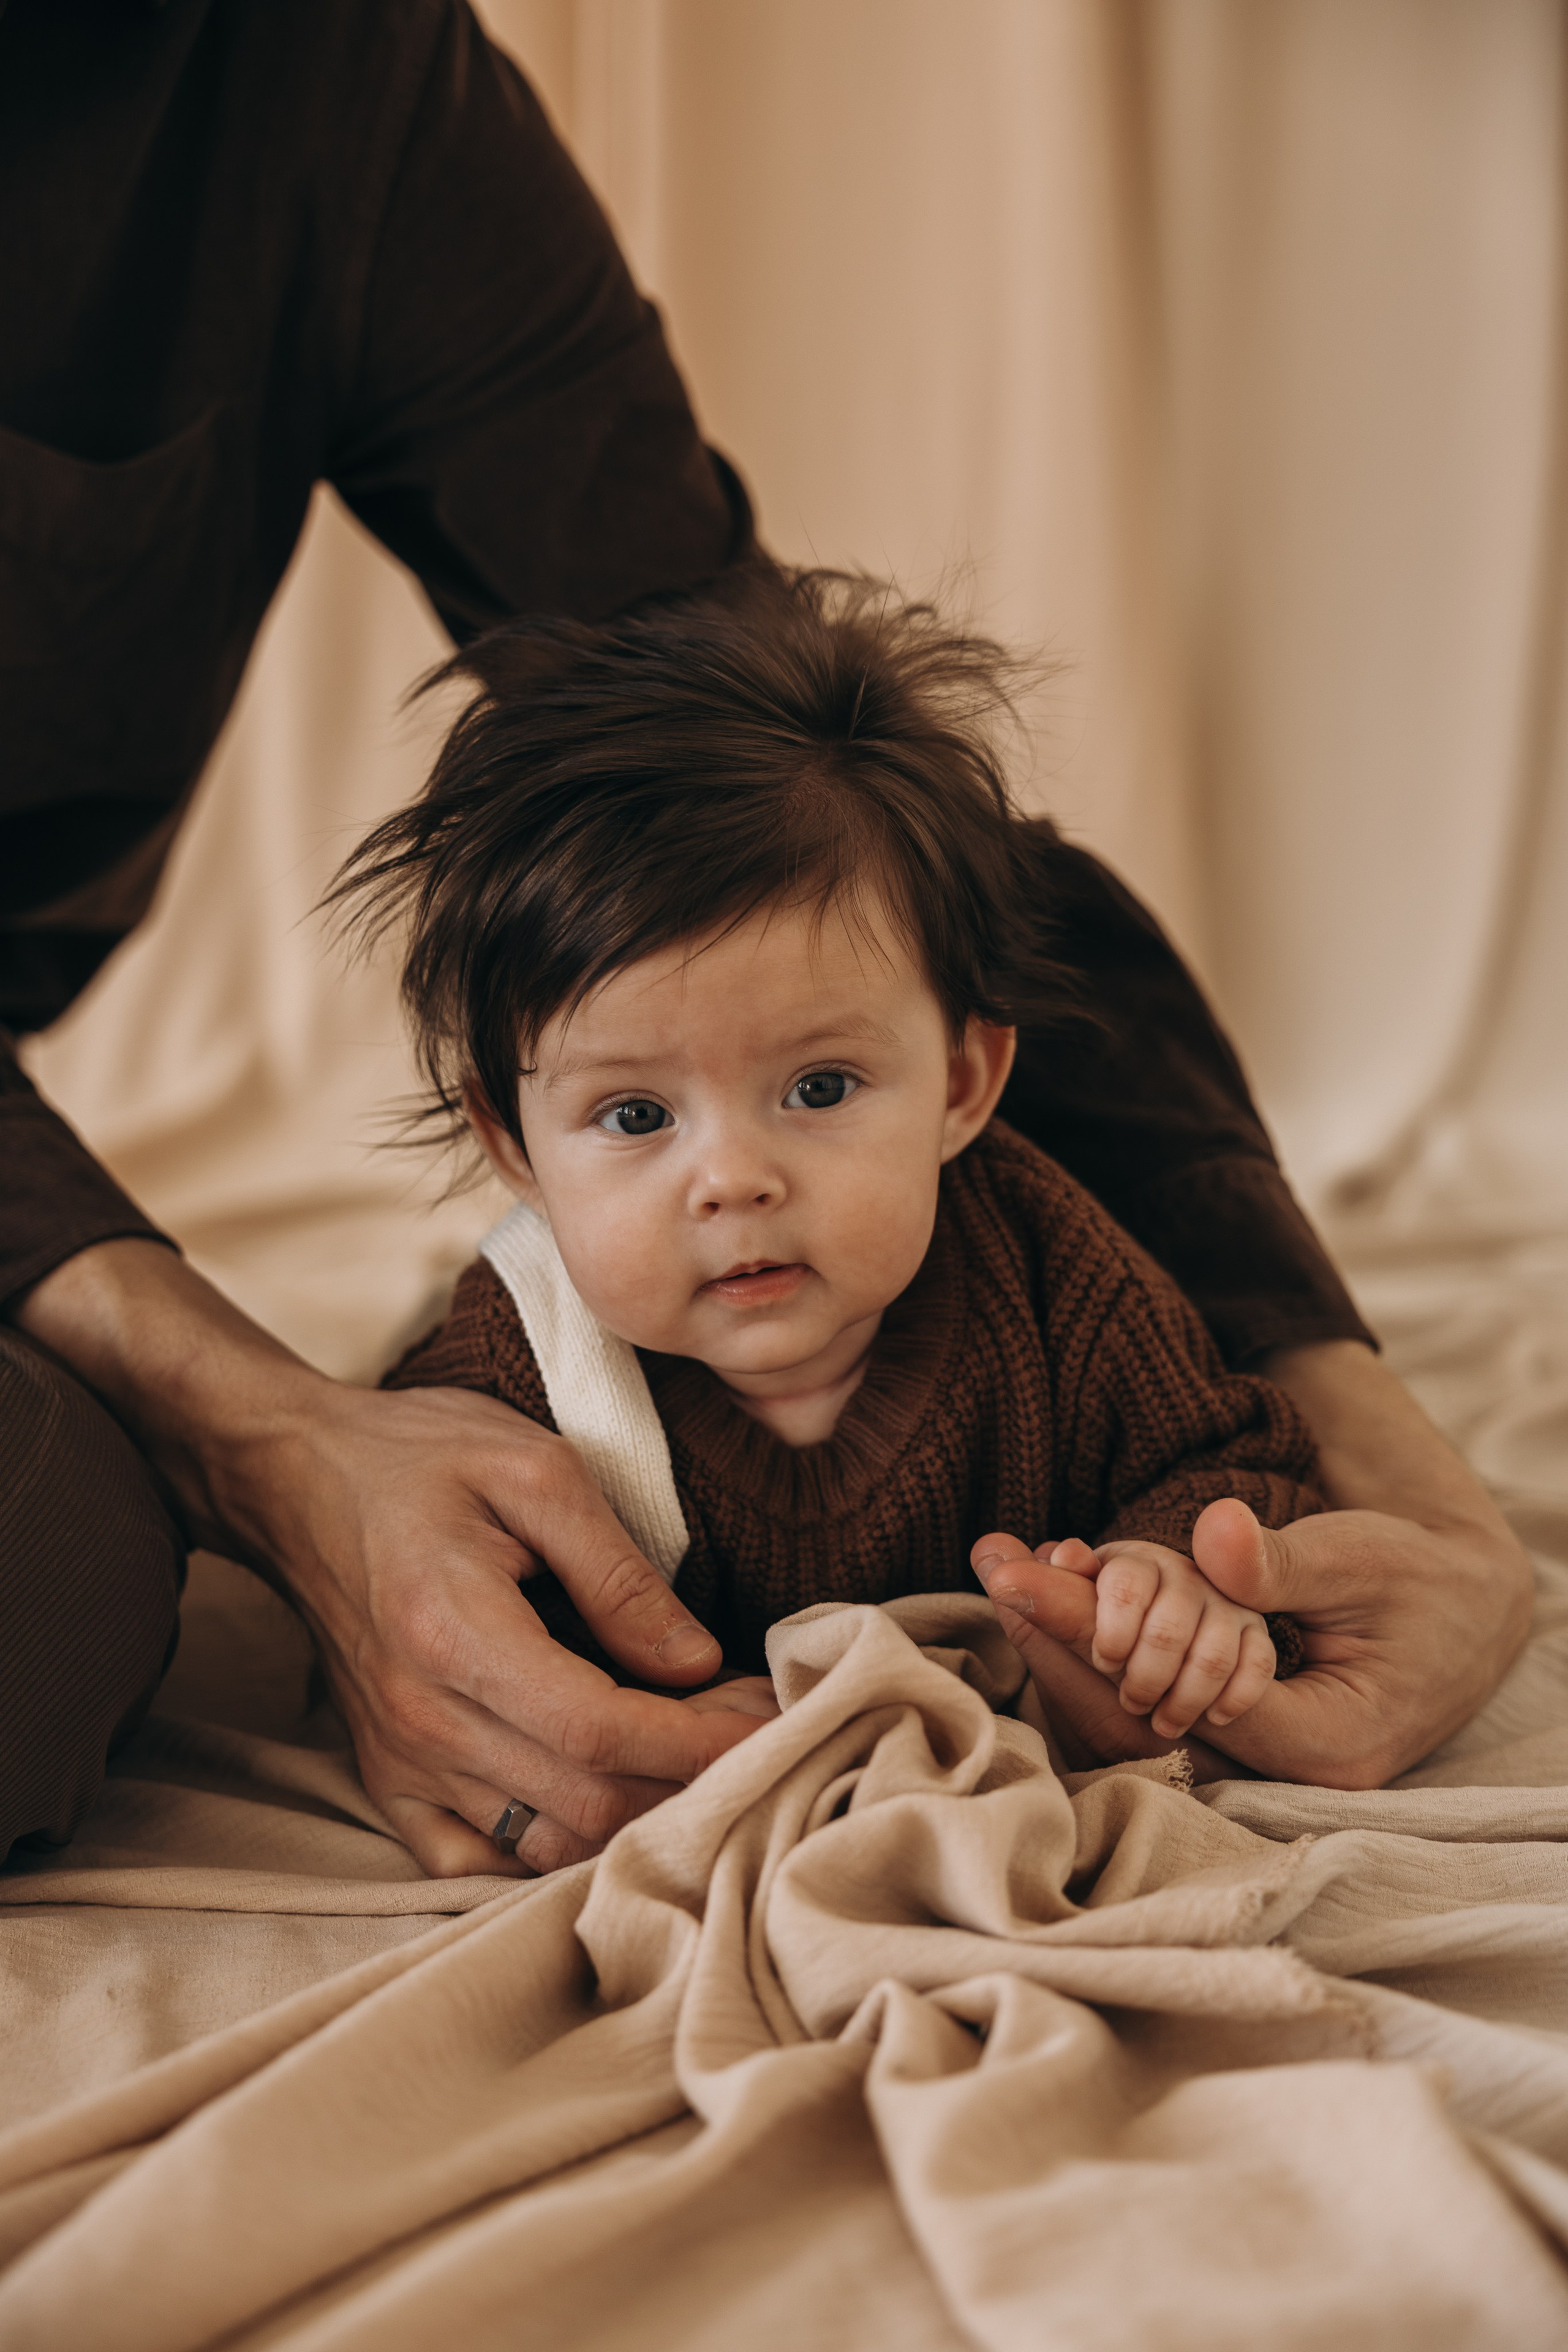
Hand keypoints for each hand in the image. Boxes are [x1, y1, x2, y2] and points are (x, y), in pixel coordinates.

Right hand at [16, 1242, 771, 1876]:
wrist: (294, 1479)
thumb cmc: (417, 1458)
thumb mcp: (534, 1467)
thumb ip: (617, 1570)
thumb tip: (696, 1662)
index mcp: (454, 1633)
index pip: (600, 1729)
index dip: (701, 1741)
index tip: (774, 1719)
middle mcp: (420, 1718)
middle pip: (586, 1800)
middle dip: (691, 1777)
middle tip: (753, 1724)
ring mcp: (397, 1762)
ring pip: (545, 1842)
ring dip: (638, 1817)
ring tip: (697, 1753)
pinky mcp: (385, 1780)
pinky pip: (476, 1862)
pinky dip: (552, 1851)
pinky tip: (603, 1802)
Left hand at [972, 1343, 1535, 1787]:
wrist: (1467, 1611)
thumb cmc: (1421, 1583)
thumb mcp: (1363, 1558)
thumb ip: (1287, 1560)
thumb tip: (1214, 1536)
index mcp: (1324, 1743)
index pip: (1180, 1697)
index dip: (1097, 1637)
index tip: (1026, 1577)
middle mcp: (1286, 1774)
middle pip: (1144, 1725)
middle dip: (1062, 1646)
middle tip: (994, 1570)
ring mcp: (1264, 1764)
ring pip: (1142, 1722)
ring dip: (1074, 1652)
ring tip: (1007, 1579)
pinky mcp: (1245, 1737)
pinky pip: (1159, 1707)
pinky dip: (1107, 1658)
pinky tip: (1058, 1607)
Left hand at [1051, 1531, 1275, 1736]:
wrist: (1155, 1682)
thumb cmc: (1099, 1645)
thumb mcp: (1065, 1622)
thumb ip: (1037, 1592)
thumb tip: (987, 1550)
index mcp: (1127, 1565)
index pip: (1123, 1583)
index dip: (1111, 1628)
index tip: (1105, 1662)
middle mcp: (1180, 1576)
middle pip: (1167, 1626)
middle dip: (1144, 1675)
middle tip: (1129, 1702)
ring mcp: (1221, 1606)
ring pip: (1211, 1653)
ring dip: (1183, 1697)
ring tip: (1162, 1721)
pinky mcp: (1254, 1636)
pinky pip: (1256, 1665)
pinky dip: (1230, 1699)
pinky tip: (1211, 1718)